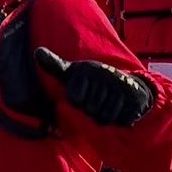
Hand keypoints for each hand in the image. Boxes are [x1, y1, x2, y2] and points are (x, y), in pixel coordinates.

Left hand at [34, 47, 153, 126]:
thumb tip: (37, 51)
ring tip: (107, 103)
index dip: (77, 101)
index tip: (83, 91)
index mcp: (87, 69)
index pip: (74, 99)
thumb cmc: (91, 81)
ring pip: (104, 117)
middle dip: (91, 109)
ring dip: (104, 115)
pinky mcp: (134, 99)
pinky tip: (120, 108)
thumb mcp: (71, 72)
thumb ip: (54, 66)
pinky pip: (120, 120)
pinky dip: (118, 119)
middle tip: (97, 98)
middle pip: (89, 109)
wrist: (126, 85)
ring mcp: (121, 87)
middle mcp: (105, 75)